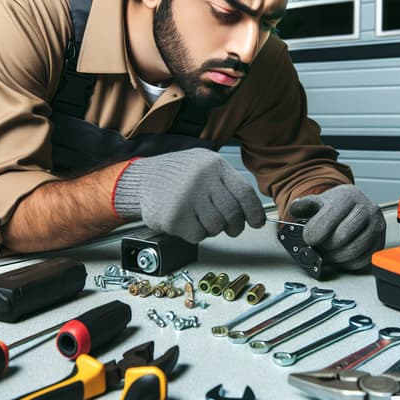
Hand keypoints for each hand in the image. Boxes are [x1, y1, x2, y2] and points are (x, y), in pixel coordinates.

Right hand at [113, 148, 265, 242]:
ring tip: (201, 219)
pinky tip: (187, 222)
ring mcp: (188, 198)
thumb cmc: (177, 174)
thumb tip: (250, 208)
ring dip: (213, 228)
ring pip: (217, 226)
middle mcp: (202, 180)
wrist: (143, 178)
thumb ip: (226, 182)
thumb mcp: (204, 164)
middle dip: (235, 226)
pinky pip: (198, 235)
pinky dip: (196, 233)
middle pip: (233, 213)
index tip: (257, 222)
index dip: (255, 212)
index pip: (245, 193)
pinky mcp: (175, 217)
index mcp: (214, 166)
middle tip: (231, 228)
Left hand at [288, 185, 385, 271]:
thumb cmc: (336, 206)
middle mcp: (367, 209)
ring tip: (328, 251)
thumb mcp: (318, 201)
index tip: (308, 238)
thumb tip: (293, 211)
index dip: (315, 232)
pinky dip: (347, 263)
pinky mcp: (380, 242)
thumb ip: (303, 205)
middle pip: (341, 237)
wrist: (354, 205)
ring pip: (353, 251)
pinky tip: (340, 255)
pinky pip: (362, 260)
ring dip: (335, 257)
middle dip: (325, 246)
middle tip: (318, 246)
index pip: (330, 218)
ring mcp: (376, 226)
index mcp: (349, 196)